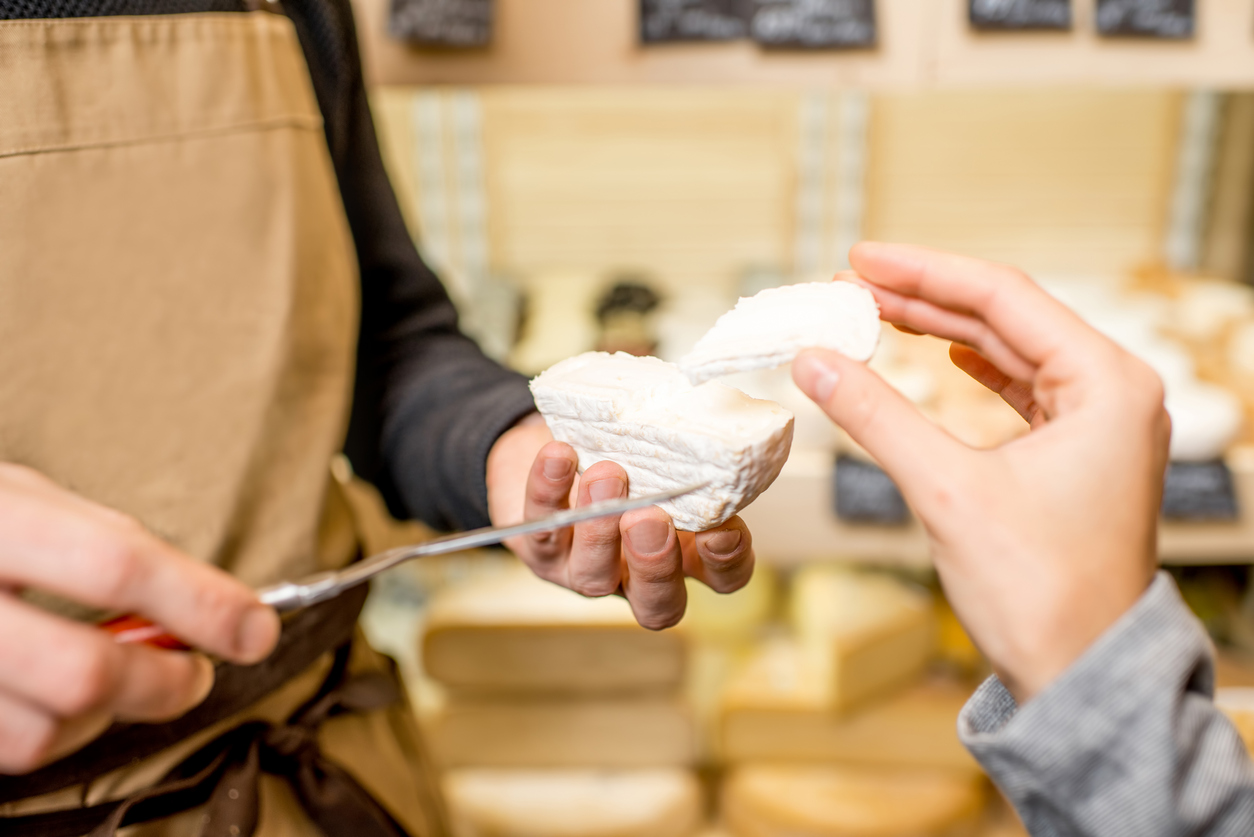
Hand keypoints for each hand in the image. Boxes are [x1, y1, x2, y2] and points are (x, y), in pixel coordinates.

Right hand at [0, 464, 279, 772]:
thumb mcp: (21, 494)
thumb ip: (102, 540)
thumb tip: (204, 598)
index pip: (117, 563)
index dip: (201, 602)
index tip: (256, 628)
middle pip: (84, 670)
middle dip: (164, 682)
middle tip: (195, 673)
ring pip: (45, 730)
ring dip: (105, 716)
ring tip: (117, 678)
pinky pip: (7, 750)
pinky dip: (52, 731)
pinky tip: (56, 697)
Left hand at [486, 413, 753, 629]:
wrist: (555, 448)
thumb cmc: (623, 455)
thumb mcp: (661, 456)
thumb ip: (685, 456)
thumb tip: (708, 421)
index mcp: (684, 554)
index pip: (722, 577)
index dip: (726, 561)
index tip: (721, 528)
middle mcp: (636, 574)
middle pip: (657, 603)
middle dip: (654, 563)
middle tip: (650, 518)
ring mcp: (584, 570)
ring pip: (593, 573)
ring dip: (599, 527)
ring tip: (606, 475)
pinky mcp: (539, 548)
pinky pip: (541, 528)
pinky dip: (549, 490)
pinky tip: (559, 456)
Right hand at [793, 243, 1168, 702]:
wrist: (1080, 677)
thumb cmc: (1040, 593)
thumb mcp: (946, 490)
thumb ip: (876, 415)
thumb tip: (813, 362)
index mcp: (1107, 383)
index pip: (1003, 296)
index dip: (923, 272)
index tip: (860, 259)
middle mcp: (1114, 393)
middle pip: (1006, 318)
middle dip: (925, 300)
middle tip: (851, 286)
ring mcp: (1101, 425)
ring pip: (1010, 352)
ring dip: (942, 333)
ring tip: (876, 314)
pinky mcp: (1078, 456)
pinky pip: (1020, 390)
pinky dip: (973, 371)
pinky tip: (942, 358)